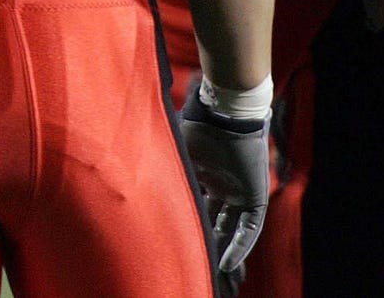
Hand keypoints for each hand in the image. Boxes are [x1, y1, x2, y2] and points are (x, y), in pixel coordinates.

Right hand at [179, 84, 269, 282]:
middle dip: (207, 240)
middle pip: (215, 219)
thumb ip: (161, 166)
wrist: (226, 114)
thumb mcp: (174, 152)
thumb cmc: (198, 128)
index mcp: (203, 173)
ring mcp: (239, 190)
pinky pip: (250, 227)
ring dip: (224, 247)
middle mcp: (221, 184)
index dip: (189, 224)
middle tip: (195, 260)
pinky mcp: (255, 195)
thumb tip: (128, 174)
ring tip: (213, 269)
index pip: (197, 205)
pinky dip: (241, 245)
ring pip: (233, 227)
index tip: (176, 240)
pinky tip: (229, 262)